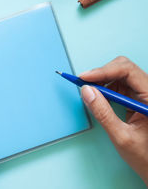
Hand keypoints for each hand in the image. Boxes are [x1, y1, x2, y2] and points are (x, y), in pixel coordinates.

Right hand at [80, 56, 147, 183]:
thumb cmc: (146, 157)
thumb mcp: (121, 137)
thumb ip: (103, 113)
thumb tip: (87, 92)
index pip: (128, 71)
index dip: (104, 71)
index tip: (84, 78)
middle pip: (124, 68)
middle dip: (102, 73)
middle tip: (83, 83)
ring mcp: (145, 94)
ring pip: (121, 75)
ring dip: (102, 80)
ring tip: (89, 92)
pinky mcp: (139, 98)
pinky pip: (120, 85)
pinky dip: (106, 88)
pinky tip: (98, 97)